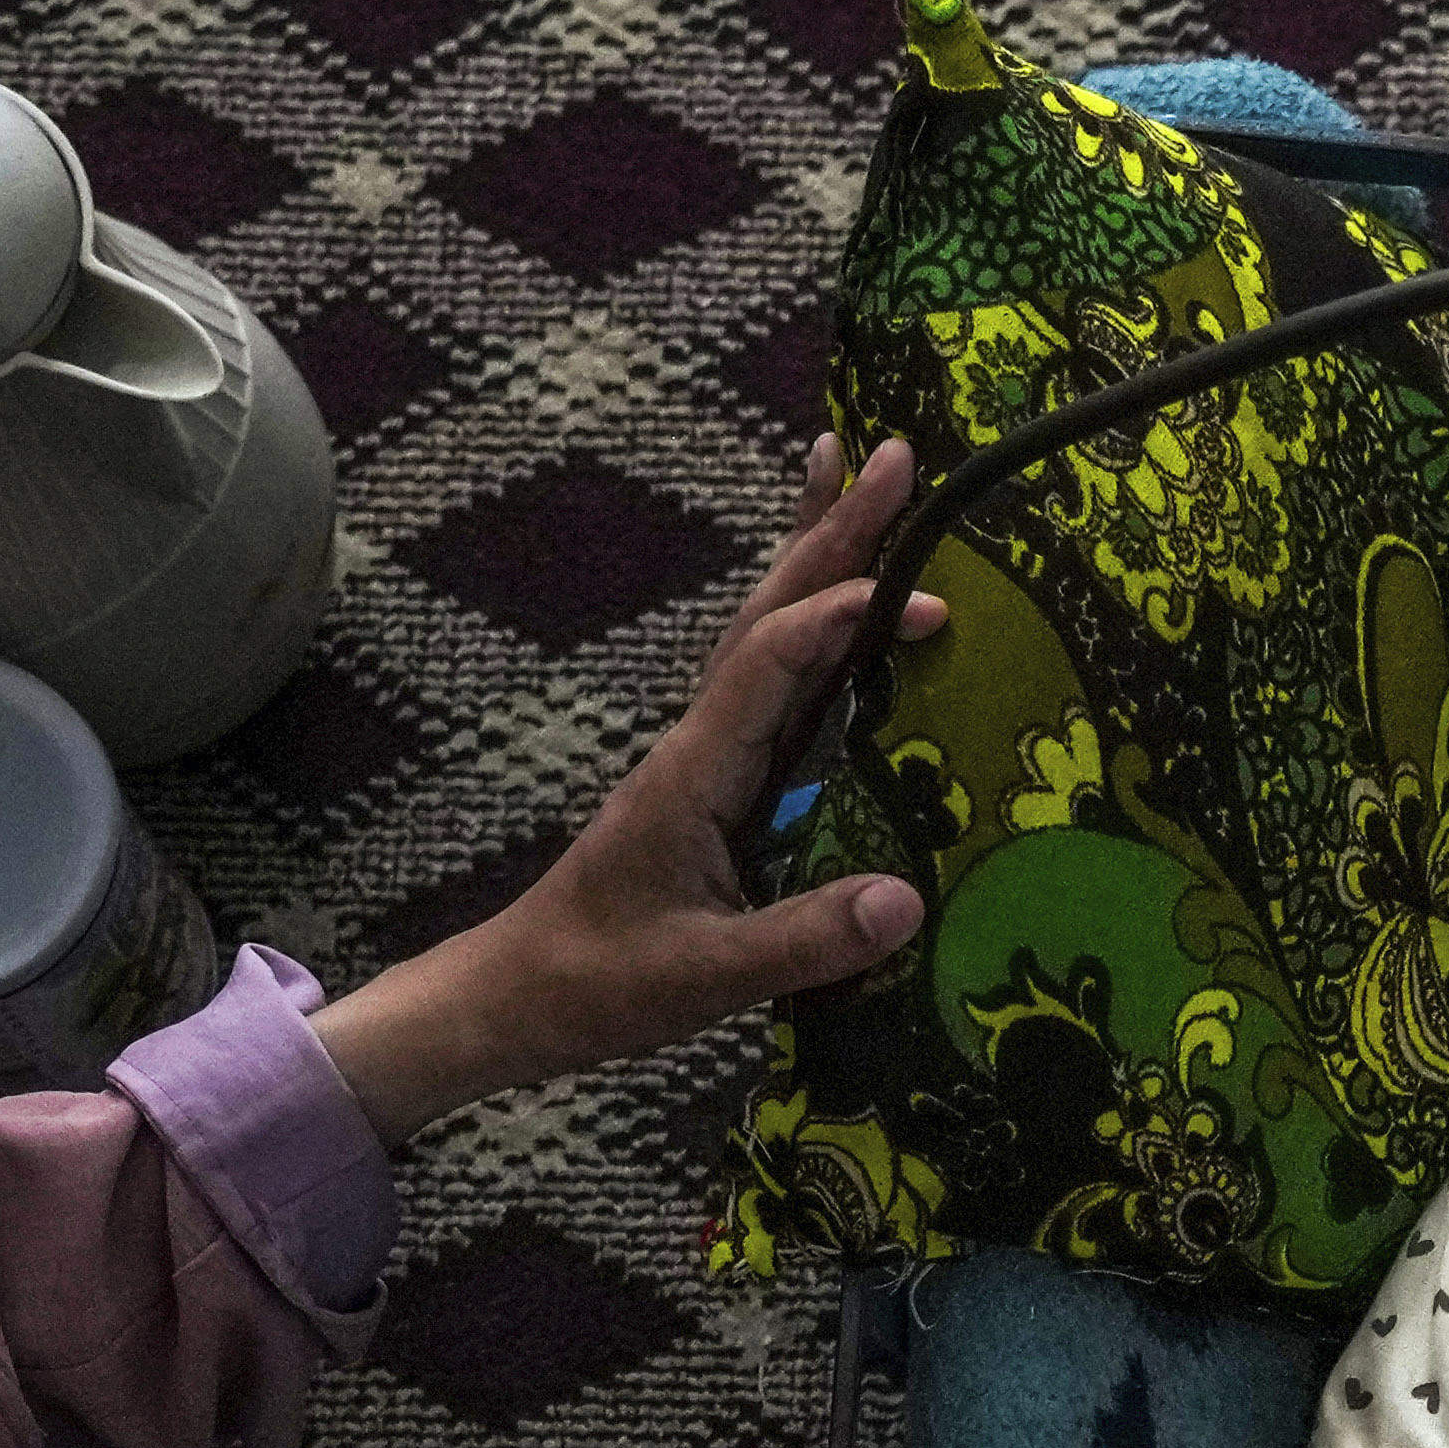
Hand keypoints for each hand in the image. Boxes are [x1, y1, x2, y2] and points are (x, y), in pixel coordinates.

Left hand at [305, 437, 948, 1142]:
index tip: (924, 601)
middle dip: (830, 533)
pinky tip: (844, 612)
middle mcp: (701, 744)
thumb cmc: (601, 986)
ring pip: (769, 635)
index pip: (771, 665)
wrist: (524, 997)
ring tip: (861, 479)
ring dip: (816, 558)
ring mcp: (710, 759)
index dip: (841, 621)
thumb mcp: (703, 976)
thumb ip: (803, 941)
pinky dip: (814, 631)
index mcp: (694, 772)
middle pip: (770, 613)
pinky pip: (778, 687)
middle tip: (893, 450)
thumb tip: (907, 900)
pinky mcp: (721, 785)